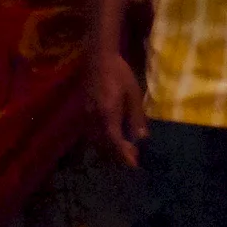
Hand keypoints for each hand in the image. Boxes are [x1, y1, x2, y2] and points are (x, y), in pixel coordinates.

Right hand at [88, 48, 147, 167]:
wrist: (98, 61)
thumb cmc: (119, 74)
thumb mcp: (133, 93)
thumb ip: (137, 117)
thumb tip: (142, 138)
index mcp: (107, 115)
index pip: (114, 142)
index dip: (124, 155)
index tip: (134, 165)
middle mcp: (93, 120)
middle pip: (103, 146)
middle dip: (117, 156)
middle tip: (133, 160)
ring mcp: (86, 118)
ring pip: (95, 143)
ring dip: (109, 151)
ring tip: (124, 153)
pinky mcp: (83, 115)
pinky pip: (91, 136)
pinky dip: (101, 143)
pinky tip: (111, 141)